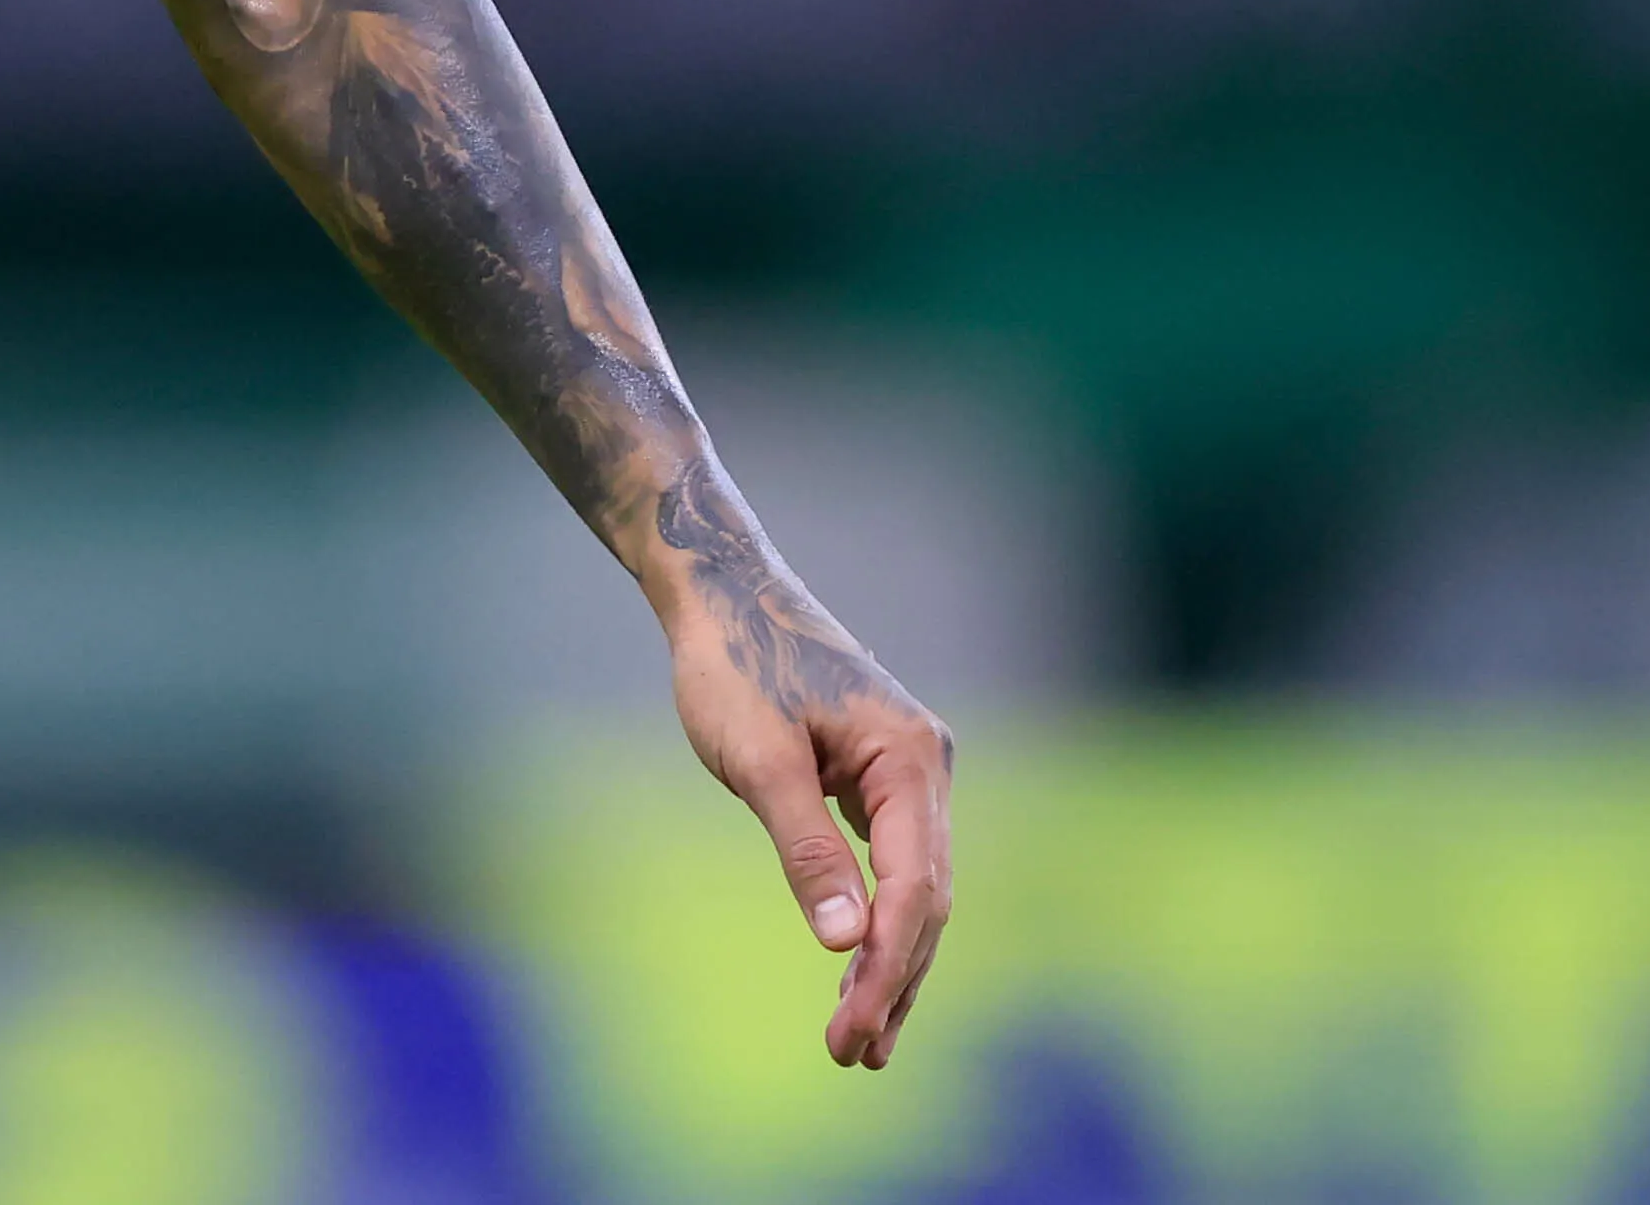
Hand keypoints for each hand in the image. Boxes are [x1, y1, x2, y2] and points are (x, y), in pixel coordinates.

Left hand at [661, 574, 953, 1069]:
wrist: (723, 593)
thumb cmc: (733, 665)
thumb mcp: (758, 762)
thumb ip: (805, 850)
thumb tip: (846, 943)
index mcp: (909, 760)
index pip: (914, 890)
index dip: (886, 969)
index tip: (850, 1032)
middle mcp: (926, 768)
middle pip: (926, 901)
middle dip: (893, 982)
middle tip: (854, 1056)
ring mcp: (909, 774)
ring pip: (916, 891)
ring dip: (891, 965)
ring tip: (864, 1043)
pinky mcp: (882, 779)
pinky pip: (894, 867)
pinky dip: (878, 923)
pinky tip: (860, 972)